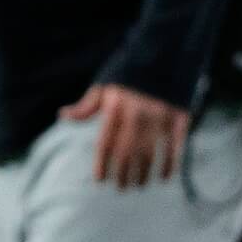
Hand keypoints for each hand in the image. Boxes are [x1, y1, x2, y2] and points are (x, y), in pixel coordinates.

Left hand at [61, 83, 189, 190]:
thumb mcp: (104, 85)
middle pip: (127, 153)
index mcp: (115, 106)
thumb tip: (62, 115)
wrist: (163, 54)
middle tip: (121, 188)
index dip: (102, 164)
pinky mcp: (179, 117)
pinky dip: (170, 164)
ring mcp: (159, 116)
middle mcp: (136, 113)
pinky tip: (164, 177)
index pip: (105, 143)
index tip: (100, 180)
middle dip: (123, 174)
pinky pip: (175, 147)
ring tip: (138, 185)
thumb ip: (87, 106)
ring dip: (144, 173)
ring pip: (150, 153)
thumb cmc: (127, 73)